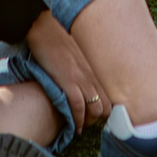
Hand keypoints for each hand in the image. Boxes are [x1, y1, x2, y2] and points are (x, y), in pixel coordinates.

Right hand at [25, 10, 107, 133]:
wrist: (45, 29)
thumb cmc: (57, 40)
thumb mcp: (78, 55)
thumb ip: (83, 68)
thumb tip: (80, 80)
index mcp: (96, 69)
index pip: (111, 97)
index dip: (104, 111)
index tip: (94, 117)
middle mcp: (93, 75)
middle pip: (107, 107)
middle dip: (97, 120)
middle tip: (85, 123)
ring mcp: (82, 79)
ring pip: (96, 110)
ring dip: (88, 122)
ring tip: (79, 127)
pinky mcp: (69, 81)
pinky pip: (78, 107)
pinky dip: (77, 120)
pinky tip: (73, 127)